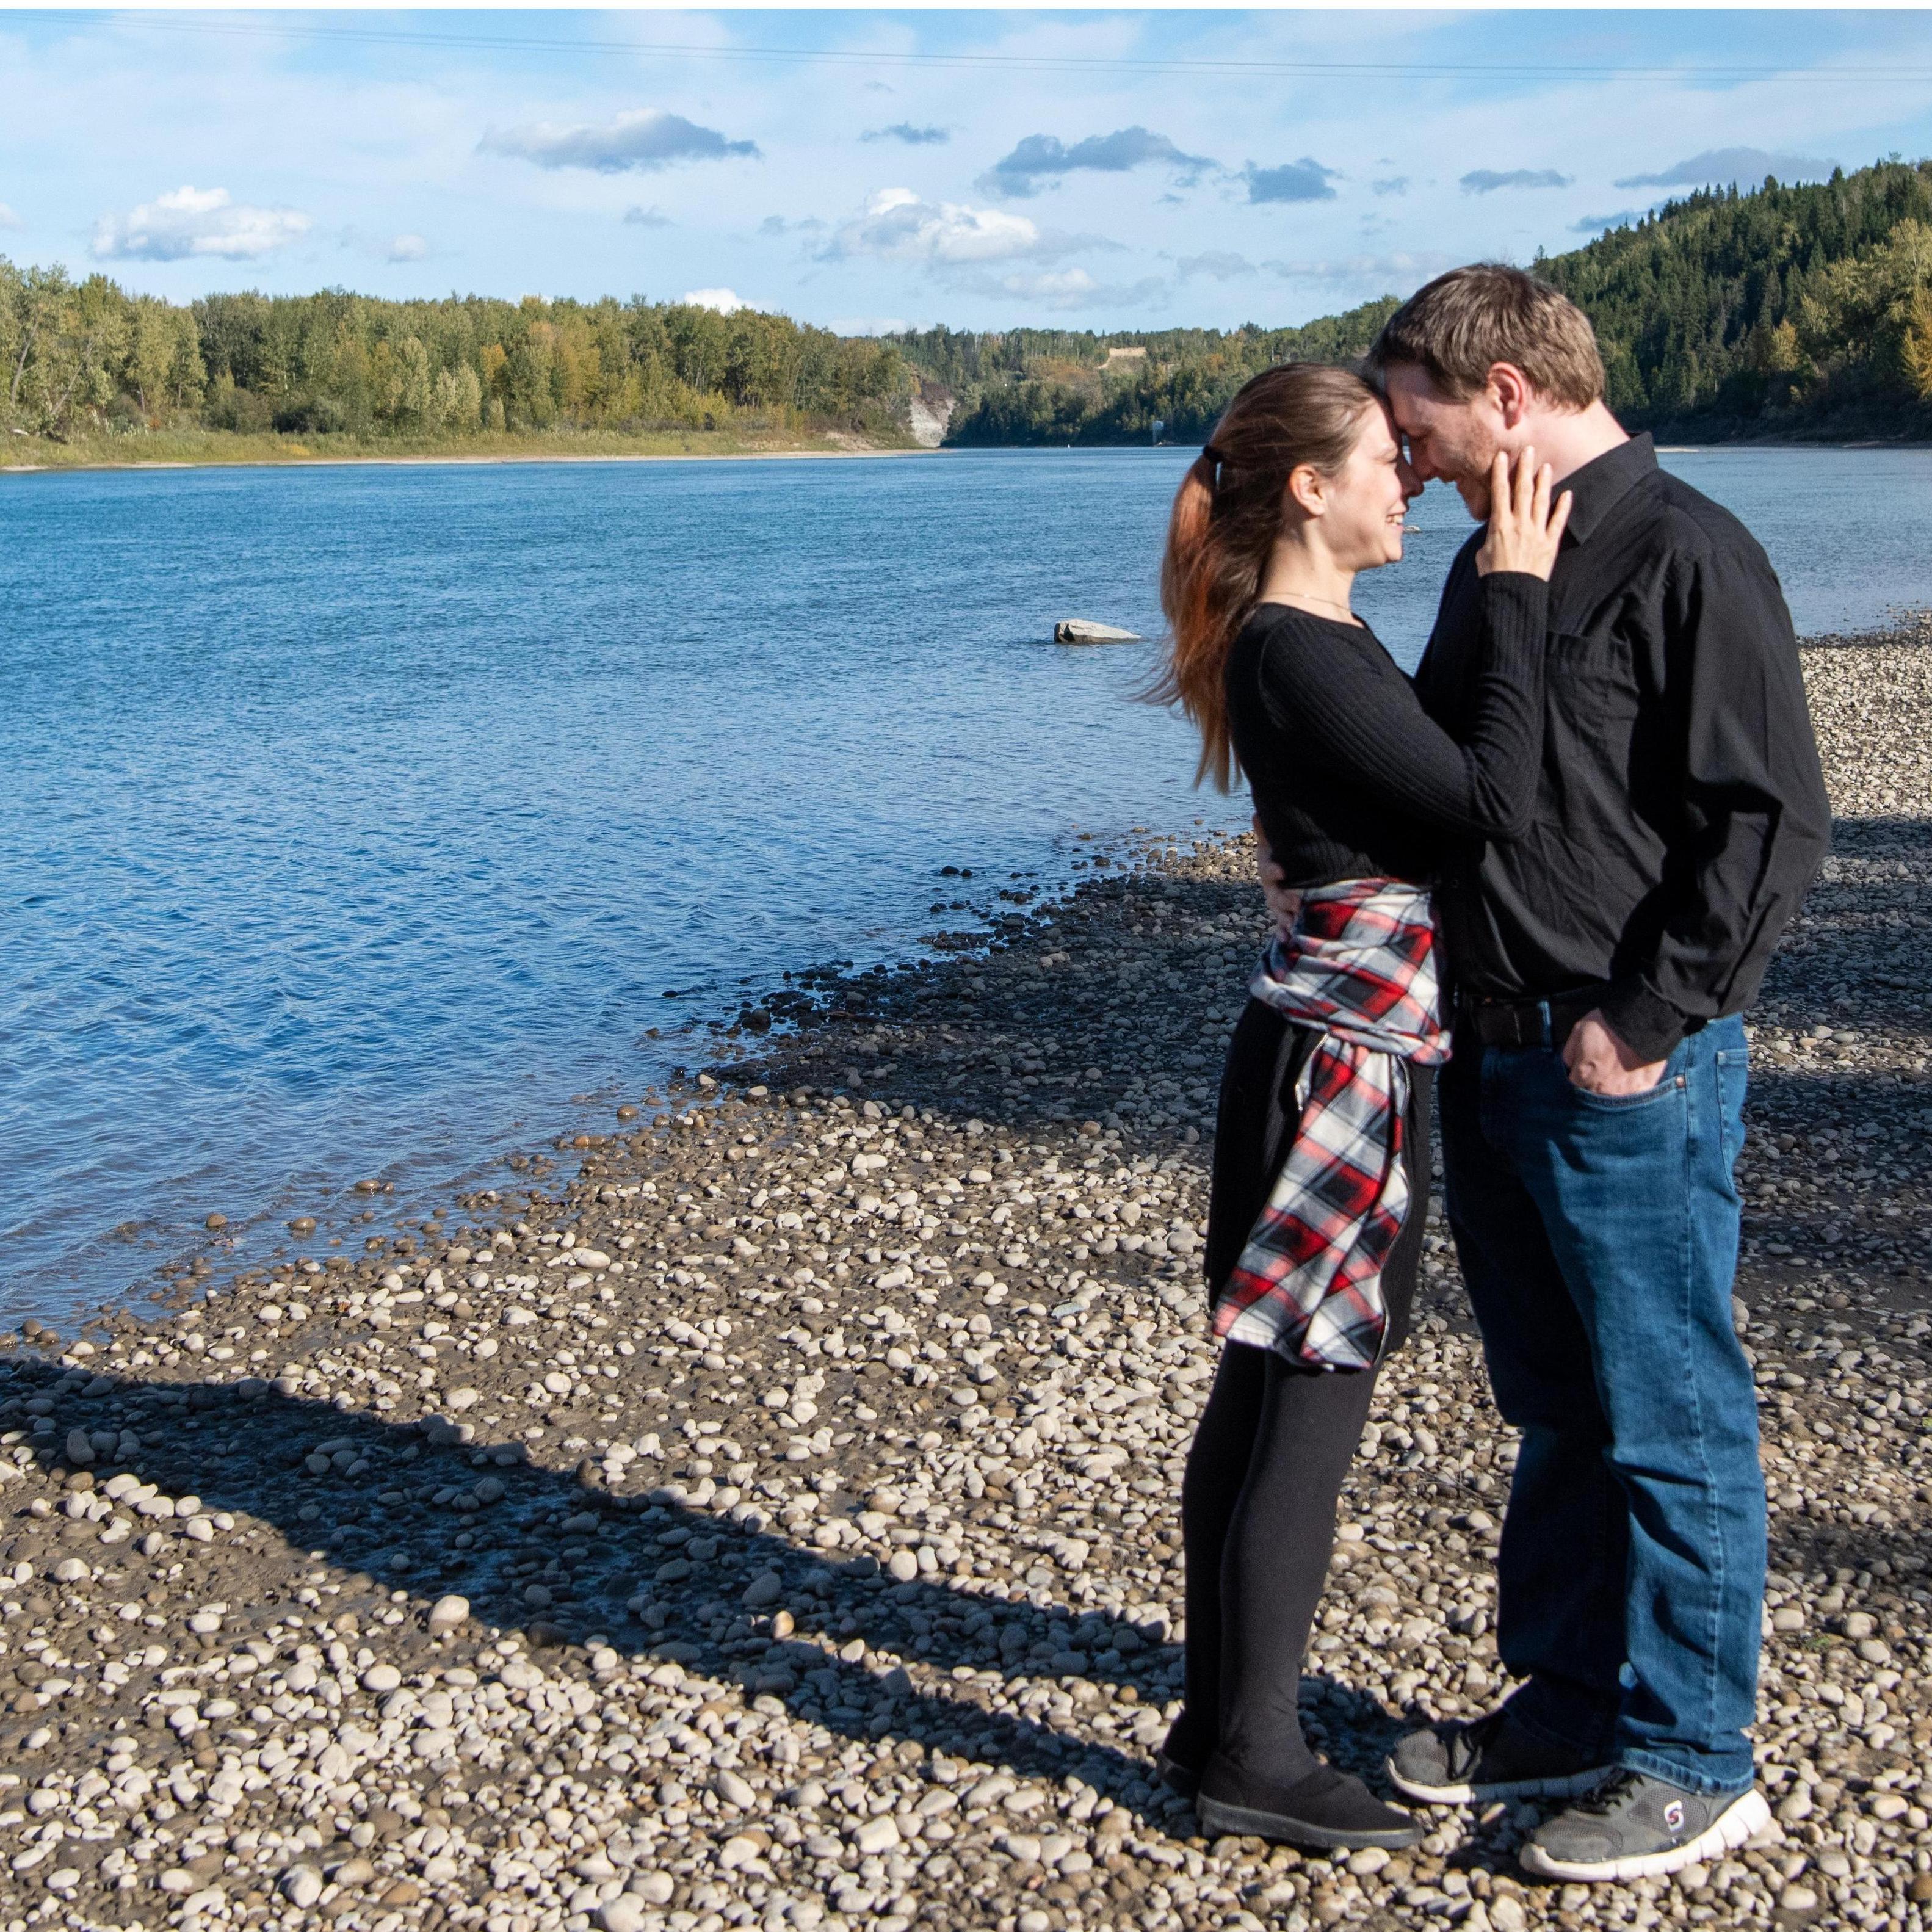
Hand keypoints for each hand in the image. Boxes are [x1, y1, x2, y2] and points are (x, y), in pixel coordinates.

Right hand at [1253, 815, 1302, 939]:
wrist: (1286, 875)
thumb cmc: (1281, 856)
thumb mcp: (1274, 845)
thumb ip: (1266, 833)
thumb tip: (1257, 813)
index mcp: (1270, 870)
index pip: (1268, 869)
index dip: (1273, 870)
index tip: (1282, 871)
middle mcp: (1271, 889)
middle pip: (1274, 895)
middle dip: (1285, 899)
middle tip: (1298, 902)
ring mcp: (1277, 904)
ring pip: (1279, 913)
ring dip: (1285, 919)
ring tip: (1294, 925)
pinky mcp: (1284, 917)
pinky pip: (1282, 927)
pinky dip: (1283, 935)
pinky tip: (1287, 941)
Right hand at [1476, 445, 1572, 579]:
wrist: (1512, 594)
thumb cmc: (1493, 576)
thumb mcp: (1483, 553)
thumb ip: (1491, 536)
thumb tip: (1496, 529)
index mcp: (1499, 526)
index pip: (1500, 493)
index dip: (1500, 473)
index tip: (1502, 456)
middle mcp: (1519, 525)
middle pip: (1522, 490)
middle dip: (1524, 468)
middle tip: (1528, 450)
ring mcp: (1536, 533)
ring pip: (1540, 501)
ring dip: (1543, 482)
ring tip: (1546, 466)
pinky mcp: (1550, 544)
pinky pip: (1558, 522)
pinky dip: (1563, 507)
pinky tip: (1567, 493)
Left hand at [1563, 1010, 1666, 1095]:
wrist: (1641, 1024)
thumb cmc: (1607, 1025)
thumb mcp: (1578, 1031)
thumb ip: (1570, 1052)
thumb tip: (1569, 1065)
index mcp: (1584, 1074)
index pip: (1575, 1083)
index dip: (1579, 1074)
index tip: (1585, 1067)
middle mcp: (1601, 1087)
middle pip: (1593, 1092)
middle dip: (1594, 1083)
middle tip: (1602, 1069)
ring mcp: (1622, 1091)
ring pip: (1612, 1096)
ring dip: (1612, 1088)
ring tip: (1618, 1074)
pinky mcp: (1641, 1089)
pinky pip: (1632, 1096)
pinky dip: (1631, 1090)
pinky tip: (1632, 1080)